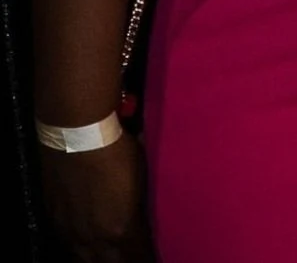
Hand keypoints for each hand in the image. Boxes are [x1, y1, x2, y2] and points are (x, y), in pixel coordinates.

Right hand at [40, 134, 153, 261]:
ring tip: (112, 256)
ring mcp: (71, 231)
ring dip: (101, 259)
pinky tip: (88, 249)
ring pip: (87, 259)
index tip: (152, 257)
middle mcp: (94, 238)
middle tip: (134, 257)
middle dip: (124, 261)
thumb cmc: (119, 153)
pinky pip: (70, 245)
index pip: (138, 256)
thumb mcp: (141, 180)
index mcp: (122, 229)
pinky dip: (82, 249)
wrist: (78, 135)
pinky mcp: (55, 220)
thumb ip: (140, 207)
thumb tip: (142, 218)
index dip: (146, 257)